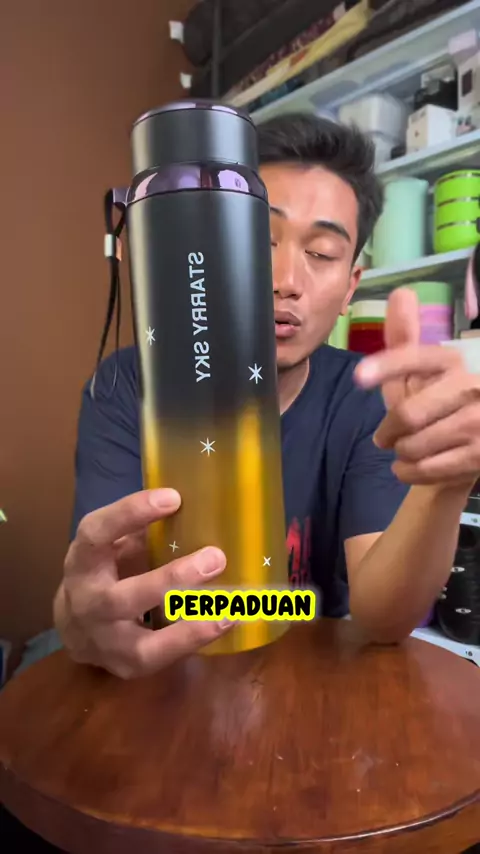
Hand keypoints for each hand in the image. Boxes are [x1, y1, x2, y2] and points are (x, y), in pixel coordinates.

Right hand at [54, 489, 230, 678]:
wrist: (74, 626)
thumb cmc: (107, 571)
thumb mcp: (114, 545)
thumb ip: (143, 529)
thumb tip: (199, 501)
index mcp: (83, 561)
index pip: (97, 533)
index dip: (131, 514)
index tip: (174, 498)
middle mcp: (86, 604)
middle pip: (122, 597)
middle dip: (171, 580)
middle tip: (216, 557)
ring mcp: (103, 642)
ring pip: (142, 643)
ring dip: (190, 627)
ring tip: (229, 608)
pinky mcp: (124, 666)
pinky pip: (161, 658)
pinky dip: (196, 641)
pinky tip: (227, 621)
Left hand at [354, 287, 479, 487]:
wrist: (475, 441)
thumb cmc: (437, 403)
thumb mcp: (419, 373)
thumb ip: (405, 340)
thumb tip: (402, 292)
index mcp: (451, 360)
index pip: (414, 358)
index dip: (385, 366)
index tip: (359, 377)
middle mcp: (471, 386)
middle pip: (407, 415)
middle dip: (387, 432)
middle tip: (384, 437)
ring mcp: (479, 422)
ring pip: (414, 445)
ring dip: (400, 453)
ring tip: (406, 449)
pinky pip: (425, 469)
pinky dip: (408, 471)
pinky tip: (412, 466)